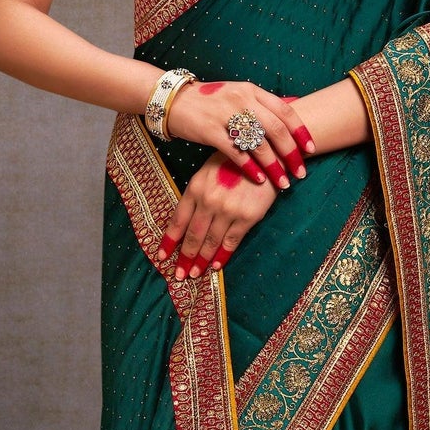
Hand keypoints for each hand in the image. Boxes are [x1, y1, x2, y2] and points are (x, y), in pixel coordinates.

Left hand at [156, 152, 278, 279]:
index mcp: (195, 188)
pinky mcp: (247, 217)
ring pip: (210, 241)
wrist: (268, 154)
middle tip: (178, 275)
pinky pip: (231, 242)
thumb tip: (186, 220)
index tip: (162, 256)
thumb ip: (197, 193)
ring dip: (201, 261)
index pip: (178, 220)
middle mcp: (208, 200)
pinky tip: (216, 266)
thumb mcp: (209, 170)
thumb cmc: (236, 161)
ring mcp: (227, 210)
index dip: (170, 241)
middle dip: (184, 258)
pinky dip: (222, 255)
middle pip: (192, 236)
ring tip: (194, 274)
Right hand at [164, 79, 314, 189]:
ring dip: (274, 166)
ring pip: (258, 144)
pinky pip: (236, 153)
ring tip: (283, 183)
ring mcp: (226, 114)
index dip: (301, 132)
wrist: (174, 100)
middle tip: (301, 173)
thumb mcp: (237, 94)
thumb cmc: (209, 101)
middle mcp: (242, 100)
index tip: (311, 150)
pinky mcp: (210, 130)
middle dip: (292, 154)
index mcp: (252, 91)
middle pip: (276, 130)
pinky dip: (250, 168)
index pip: (285, 111)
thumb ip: (260, 104)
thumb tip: (291, 109)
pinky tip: (259, 180)